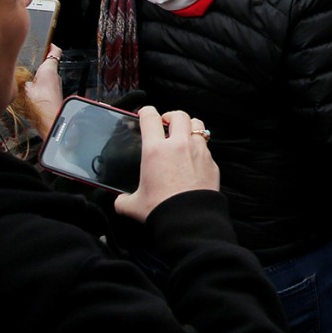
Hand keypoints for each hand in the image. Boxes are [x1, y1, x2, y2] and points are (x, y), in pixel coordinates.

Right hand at [24, 43, 63, 124]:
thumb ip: (19, 78)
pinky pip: (44, 84)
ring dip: (36, 72)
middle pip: (48, 62)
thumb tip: (14, 74)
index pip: (54, 50)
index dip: (49, 44)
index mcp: (49, 69)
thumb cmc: (39, 104)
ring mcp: (55, 85)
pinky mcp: (53, 94)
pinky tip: (27, 88)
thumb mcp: (24, 88)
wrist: (51, 121)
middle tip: (25, 58)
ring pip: (45, 74)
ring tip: (22, 73)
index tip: (42, 41)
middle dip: (37, 60)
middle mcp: (55, 75)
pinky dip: (37, 83)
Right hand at [115, 108, 220, 222]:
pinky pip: (206, 147)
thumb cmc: (160, 210)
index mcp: (155, 150)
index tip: (145, 113)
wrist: (189, 220)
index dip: (146, 112)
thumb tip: (120, 201)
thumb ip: (123, 199)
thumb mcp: (133, 205)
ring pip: (198, 125)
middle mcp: (179, 145)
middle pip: (179, 115)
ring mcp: (198, 151)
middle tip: (166, 123)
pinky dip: (199, 147)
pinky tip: (194, 158)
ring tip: (184, 134)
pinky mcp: (212, 162)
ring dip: (189, 126)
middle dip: (171, 115)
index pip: (150, 118)